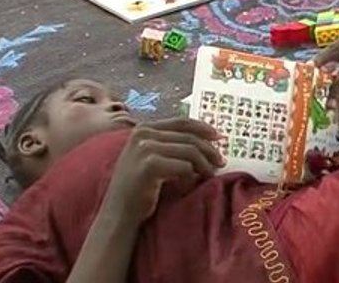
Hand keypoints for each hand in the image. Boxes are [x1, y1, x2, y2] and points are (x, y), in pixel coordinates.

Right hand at [102, 118, 223, 225]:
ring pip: (190, 151)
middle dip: (209, 150)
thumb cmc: (139, 190)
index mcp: (143, 129)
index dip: (203, 128)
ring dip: (204, 165)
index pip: (181, 122)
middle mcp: (143, 134)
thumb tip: (208, 139)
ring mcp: (145, 148)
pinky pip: (184, 167)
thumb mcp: (152, 159)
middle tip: (221, 162)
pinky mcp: (149, 165)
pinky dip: (191, 178)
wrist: (118, 215)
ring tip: (208, 176)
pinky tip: (187, 188)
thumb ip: (171, 145)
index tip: (219, 137)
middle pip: (189, 137)